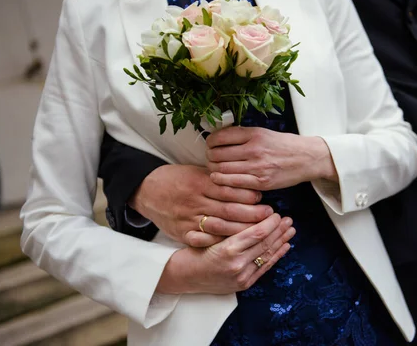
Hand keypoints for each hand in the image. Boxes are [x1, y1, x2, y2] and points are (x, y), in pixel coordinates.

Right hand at [129, 164, 273, 247]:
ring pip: (220, 227)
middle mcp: (195, 201)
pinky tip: (235, 244)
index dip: (248, 194)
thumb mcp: (197, 171)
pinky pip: (204, 240)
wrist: (146, 190)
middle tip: (270, 216)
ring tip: (259, 231)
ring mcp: (188, 218)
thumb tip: (247, 181)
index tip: (263, 197)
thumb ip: (219, 178)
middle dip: (251, 214)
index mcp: (200, 182)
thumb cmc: (177, 178)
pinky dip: (220, 242)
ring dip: (241, 230)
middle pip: (228, 210)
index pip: (229, 189)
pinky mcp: (182, 232)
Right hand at [156, 213, 295, 293]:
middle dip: (279, 231)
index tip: (276, 213)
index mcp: (227, 249)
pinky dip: (276, 256)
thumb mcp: (209, 233)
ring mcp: (241, 276)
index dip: (270, 223)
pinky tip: (284, 247)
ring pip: (267, 256)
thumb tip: (252, 212)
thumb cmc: (193, 250)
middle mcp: (236, 264)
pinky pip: (264, 268)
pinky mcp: (243, 284)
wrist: (183, 276)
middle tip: (289, 219)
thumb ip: (230, 225)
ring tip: (291, 231)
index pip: (257, 233)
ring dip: (281, 242)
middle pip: (265, 244)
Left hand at [206, 126, 337, 190]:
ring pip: (222, 169)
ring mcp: (257, 167)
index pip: (220, 136)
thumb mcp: (263, 133)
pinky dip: (222, 181)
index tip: (210, 145)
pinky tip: (220, 179)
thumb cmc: (284, 145)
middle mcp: (254, 149)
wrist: (307, 158)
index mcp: (254, 134)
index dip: (210, 142)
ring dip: (214, 169)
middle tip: (211, 158)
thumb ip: (243, 135)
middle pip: (217, 154)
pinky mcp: (261, 182)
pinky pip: (233, 183)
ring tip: (215, 169)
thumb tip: (218, 138)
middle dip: (209, 157)